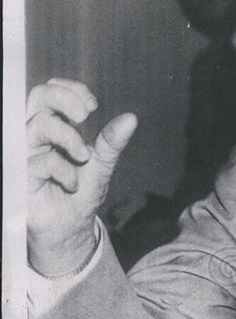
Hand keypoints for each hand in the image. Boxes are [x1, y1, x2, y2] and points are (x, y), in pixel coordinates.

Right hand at [26, 78, 137, 274]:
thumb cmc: (81, 193)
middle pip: (38, 96)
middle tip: (85, 116)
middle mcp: (33, 135)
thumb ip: (112, 141)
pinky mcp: (20, 175)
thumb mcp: (101, 164)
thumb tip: (131, 118)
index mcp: (50, 126)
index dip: (71, 91)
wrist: (71, 228)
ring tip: (84, 157)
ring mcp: (23, 153)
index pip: (50, 92)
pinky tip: (72, 185)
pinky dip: (65, 172)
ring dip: (70, 138)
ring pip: (40, 124)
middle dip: (65, 99)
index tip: (92, 106)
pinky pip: (43, 160)